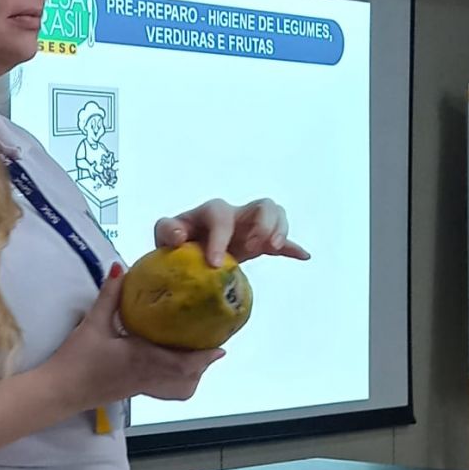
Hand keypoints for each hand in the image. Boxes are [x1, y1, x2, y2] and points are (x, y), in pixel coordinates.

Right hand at [46, 265, 224, 410]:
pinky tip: (170, 368)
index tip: (221, 346)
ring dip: (192, 376)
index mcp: (141, 359)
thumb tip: (121, 267)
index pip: (182, 363)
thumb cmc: (76, 359)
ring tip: (198, 358)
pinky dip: (176, 383)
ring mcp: (141, 388)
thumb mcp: (93, 323)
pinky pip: (164, 391)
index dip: (204, 357)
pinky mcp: (133, 392)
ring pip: (178, 389)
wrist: (58, 391)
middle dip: (203, 364)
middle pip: (187, 378)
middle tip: (213, 345)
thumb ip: (109, 296)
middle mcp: (147, 376)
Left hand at [154, 198, 310, 266]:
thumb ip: (167, 230)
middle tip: (252, 248)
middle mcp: (236, 214)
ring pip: (276, 215)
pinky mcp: (260, 242)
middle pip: (262, 205)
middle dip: (262, 225)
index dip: (220, 239)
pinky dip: (292, 247)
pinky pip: (282, 241)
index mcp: (212, 212)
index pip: (221, 217)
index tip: (215, 264)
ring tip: (272, 248)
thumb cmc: (176, 241)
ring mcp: (251, 226)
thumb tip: (180, 236)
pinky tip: (303, 255)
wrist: (187, 251)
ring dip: (280, 230)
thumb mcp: (165, 234)